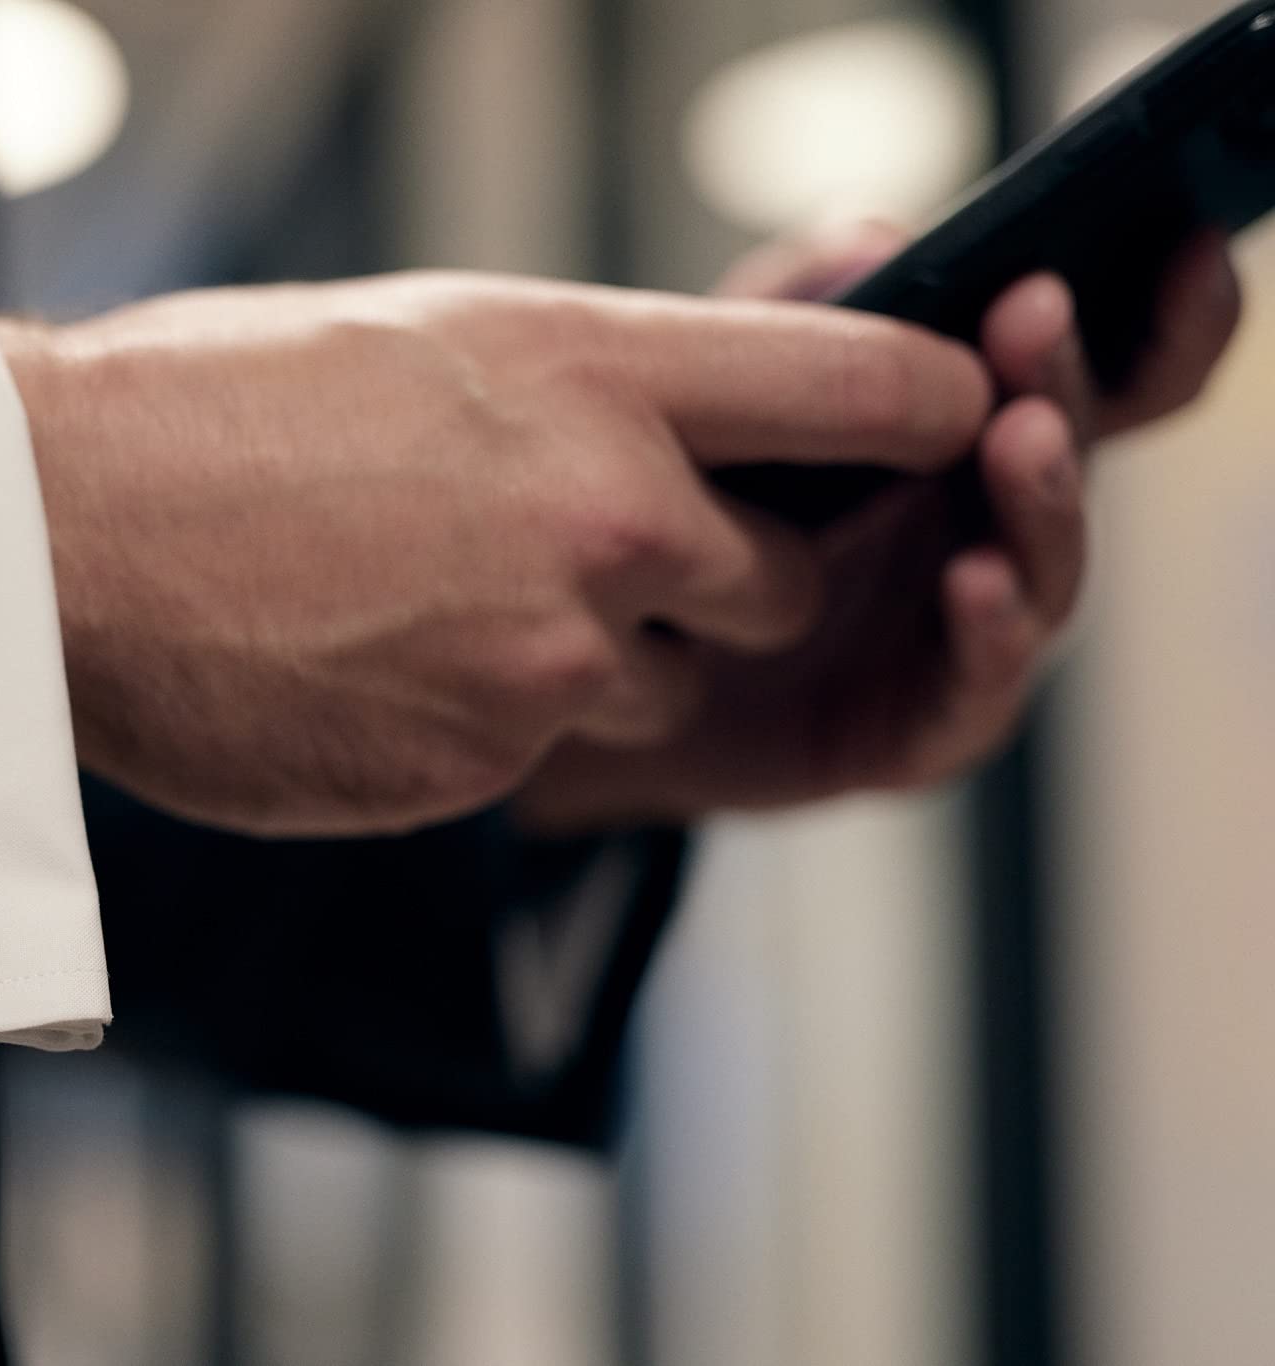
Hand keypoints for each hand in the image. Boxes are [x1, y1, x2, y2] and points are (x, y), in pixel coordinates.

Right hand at [0, 271, 992, 835]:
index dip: (927, 408)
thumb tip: (682, 428)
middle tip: (601, 554)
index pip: (872, 386)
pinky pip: (552, 754)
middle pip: (792, 580)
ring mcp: (554, 656)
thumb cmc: (213, 406)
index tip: (938, 423)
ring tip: (446, 609)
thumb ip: (588, 386)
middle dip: (722, 582)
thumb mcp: (429, 337)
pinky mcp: (489, 766)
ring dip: (600, 665)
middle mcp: (613, 514)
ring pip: (672, 689)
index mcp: (600, 368)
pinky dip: (496, 724)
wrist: (61, 532)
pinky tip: (386, 666)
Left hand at [514, 223, 1240, 830]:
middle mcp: (987, 535)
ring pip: (1044, 571)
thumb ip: (794, 309)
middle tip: (1038, 314)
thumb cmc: (688, 518)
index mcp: (969, 444)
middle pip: (1071, 458)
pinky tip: (973, 581)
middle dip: (1067, 381)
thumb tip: (872, 232)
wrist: (602, 674)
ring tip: (1017, 436)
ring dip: (1042, 501)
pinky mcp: (914, 730)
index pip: (1101, 378)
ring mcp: (962, 636)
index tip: (1185, 244)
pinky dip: (988, 634)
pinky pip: (974, 688)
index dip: (1159, 319)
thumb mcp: (721, 393)